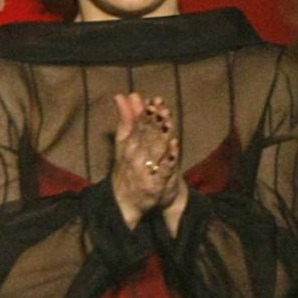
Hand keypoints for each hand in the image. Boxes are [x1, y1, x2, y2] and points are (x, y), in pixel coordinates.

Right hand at [109, 91, 179, 223]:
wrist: (125, 202)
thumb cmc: (128, 168)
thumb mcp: (124, 143)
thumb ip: (126, 119)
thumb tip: (122, 95)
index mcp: (128, 145)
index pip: (138, 126)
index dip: (146, 114)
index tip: (154, 101)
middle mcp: (135, 156)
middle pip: (146, 136)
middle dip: (154, 121)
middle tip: (161, 107)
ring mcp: (145, 171)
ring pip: (155, 150)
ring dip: (161, 134)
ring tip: (167, 120)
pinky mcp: (155, 184)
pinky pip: (163, 169)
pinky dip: (169, 157)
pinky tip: (175, 145)